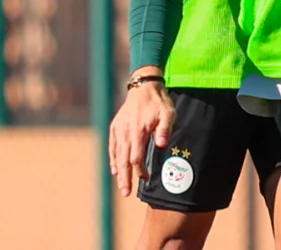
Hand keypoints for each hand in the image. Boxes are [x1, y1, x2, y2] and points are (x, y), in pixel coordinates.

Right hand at [108, 69, 174, 196]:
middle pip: (124, 160)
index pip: (136, 157)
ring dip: (119, 171)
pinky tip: (115, 169)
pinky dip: (113, 159)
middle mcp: (125, 132)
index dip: (140, 170)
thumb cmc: (159, 102)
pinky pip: (112, 146)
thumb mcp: (168, 113)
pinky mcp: (115, 127)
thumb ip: (165, 129)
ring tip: (121, 186)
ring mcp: (118, 130)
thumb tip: (161, 146)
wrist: (144, 87)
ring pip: (117, 155)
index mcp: (138, 131)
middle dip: (125, 178)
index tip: (146, 179)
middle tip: (126, 193)